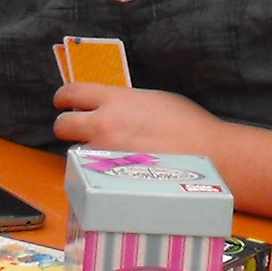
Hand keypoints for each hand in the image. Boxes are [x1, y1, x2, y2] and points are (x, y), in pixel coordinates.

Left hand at [50, 81, 221, 156]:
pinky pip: (94, 171)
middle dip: (66, 125)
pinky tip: (117, 168)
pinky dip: (100, 169)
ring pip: (78, 151)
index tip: (65, 101)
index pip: (72, 93)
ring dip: (86, 150)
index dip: (64, 98)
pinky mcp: (113, 177)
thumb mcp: (152, 99)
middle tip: (74, 127)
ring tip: (107, 152)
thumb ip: (125, 102)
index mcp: (115, 100)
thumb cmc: (188, 124)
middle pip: (62, 125)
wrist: (209, 155)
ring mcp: (107, 154)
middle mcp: (105, 125)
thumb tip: (110, 106)